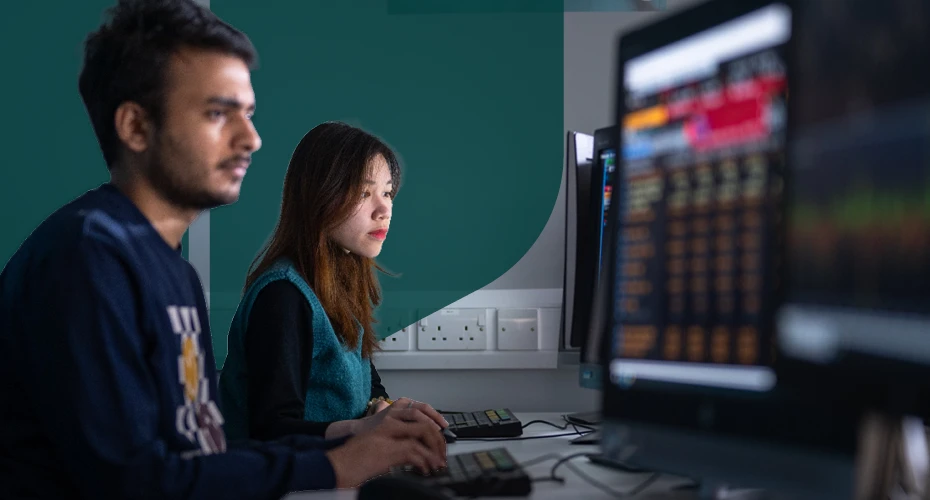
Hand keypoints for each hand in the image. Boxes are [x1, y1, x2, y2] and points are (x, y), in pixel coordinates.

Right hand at [325, 400, 447, 487]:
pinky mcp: (388, 448)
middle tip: (442, 447)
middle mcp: (389, 418)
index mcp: (389, 413)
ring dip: (433, 447)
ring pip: (422, 431)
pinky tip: (425, 467)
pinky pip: (414, 451)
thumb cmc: (360, 448)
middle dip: (437, 433)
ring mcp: (388, 431)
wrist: (341, 458)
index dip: (434, 417)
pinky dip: (423, 460)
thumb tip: (418, 439)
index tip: (442, 428)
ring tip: (437, 460)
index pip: (418, 407)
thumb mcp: (380, 433)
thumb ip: (397, 430)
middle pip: (423, 418)